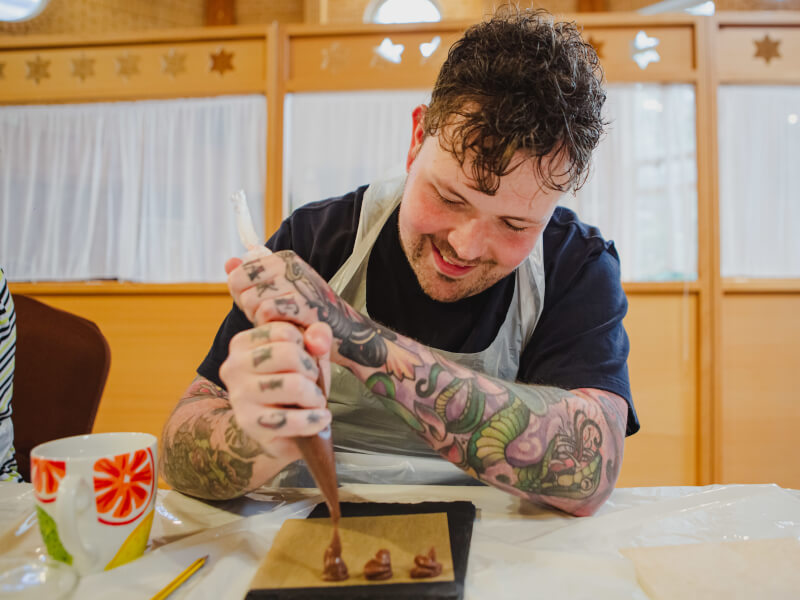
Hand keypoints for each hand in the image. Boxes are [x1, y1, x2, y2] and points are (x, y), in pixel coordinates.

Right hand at [219, 320, 332, 461]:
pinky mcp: (249, 423)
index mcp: (243, 343)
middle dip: (311, 370)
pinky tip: (320, 418)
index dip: (306, 346)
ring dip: (314, 396)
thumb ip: (318, 334)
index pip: (286, 332)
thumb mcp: (309, 352)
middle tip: (313, 382)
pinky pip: (290, 419)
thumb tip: (317, 340)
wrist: (280, 427)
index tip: (305, 359)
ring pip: (293, 385)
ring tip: (315, 400)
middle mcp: (234, 366)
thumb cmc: (294, 381)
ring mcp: (239, 395)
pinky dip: (313, 419)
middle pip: (289, 355)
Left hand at [225, 250, 351, 361]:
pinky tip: (286, 327)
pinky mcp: (301, 304)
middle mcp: (290, 266)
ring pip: (251, 301)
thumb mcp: (278, 290)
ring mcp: (296, 283)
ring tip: (281, 321)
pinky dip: (271, 325)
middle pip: (240, 286)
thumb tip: (229, 262)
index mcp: (284, 258)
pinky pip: (265, 313)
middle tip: (272, 315)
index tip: (264, 303)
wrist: (344, 331)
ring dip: (260, 318)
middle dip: (250, 306)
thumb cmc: (309, 313)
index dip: (243, 294)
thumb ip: (251, 277)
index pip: (239, 273)